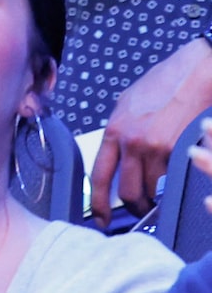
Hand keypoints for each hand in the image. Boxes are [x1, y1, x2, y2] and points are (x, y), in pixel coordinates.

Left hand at [93, 44, 211, 218]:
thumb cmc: (163, 85)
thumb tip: (117, 154)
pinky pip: (174, 181)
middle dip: (134, 207)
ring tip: (160, 198)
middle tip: (140, 211)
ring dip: (156, 199)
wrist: (194, 73)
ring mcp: (157, 149)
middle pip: (127, 191)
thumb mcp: (128, 105)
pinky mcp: (180, 152)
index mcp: (114, 131)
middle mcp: (132, 142)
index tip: (100, 218)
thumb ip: (120, 132)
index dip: (98, 203)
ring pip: (152, 190)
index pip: (100, 176)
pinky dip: (174, 186)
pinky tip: (176, 182)